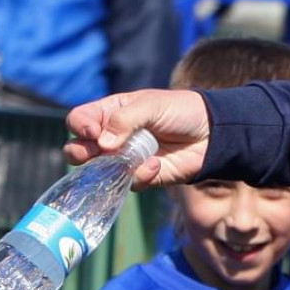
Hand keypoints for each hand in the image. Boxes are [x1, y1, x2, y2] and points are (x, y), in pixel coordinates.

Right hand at [65, 89, 210, 187]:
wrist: (212, 133)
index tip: (93, 131)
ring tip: (128, 159)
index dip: (80, 126)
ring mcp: (125, 159)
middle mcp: (112, 137)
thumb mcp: (151, 106)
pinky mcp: (142, 176)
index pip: (80, 120)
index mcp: (110, 113)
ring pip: (98, 172)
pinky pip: (129, 183)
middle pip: (78, 149)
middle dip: (79, 152)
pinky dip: (140, 175)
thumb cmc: (180, 110)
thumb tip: (102, 144)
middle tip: (96, 151)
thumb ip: (125, 120)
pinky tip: (156, 164)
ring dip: (109, 168)